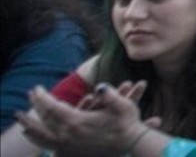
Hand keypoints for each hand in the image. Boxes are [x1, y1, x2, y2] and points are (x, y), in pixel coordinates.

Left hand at [18, 83, 149, 154]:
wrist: (131, 144)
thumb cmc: (128, 124)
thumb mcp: (124, 106)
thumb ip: (110, 95)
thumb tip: (100, 88)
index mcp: (78, 122)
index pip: (52, 107)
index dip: (43, 97)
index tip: (37, 88)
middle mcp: (69, 134)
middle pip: (45, 119)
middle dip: (36, 106)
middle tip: (31, 94)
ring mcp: (69, 144)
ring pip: (43, 133)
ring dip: (31, 123)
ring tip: (22, 116)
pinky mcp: (71, 150)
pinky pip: (48, 143)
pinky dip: (37, 137)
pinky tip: (31, 133)